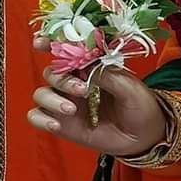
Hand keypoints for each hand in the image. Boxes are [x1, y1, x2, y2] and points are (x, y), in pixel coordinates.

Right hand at [28, 35, 166, 158]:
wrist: (144, 136)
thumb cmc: (139, 105)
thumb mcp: (128, 86)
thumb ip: (106, 74)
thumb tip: (85, 63)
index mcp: (89, 67)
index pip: (64, 51)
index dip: (49, 43)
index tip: (41, 43)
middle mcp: (73, 82)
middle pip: (51, 72)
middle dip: (61, 79)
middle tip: (83, 90)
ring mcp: (65, 103)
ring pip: (41, 94)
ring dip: (51, 99)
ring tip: (71, 110)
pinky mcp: (62, 124)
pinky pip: (37, 117)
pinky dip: (41, 119)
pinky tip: (56, 124)